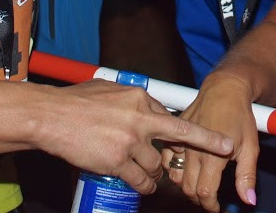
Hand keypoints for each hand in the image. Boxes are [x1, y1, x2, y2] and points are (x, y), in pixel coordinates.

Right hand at [44, 80, 234, 195]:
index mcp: (139, 98)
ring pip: (156, 164)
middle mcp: (139, 118)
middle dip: (206, 143)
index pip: (172, 117)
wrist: (51, 116)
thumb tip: (144, 106)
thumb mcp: (110, 90)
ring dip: (156, 172)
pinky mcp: (117, 161)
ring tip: (149, 174)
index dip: (189, 132)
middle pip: (180, 135)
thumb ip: (131, 100)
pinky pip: (140, 179)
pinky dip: (144, 185)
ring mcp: (129, 141)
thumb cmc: (76, 101)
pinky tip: (143, 186)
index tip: (216, 135)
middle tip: (224, 149)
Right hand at [160, 74, 258, 212]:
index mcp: (212, 156)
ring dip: (185, 185)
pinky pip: (166, 158)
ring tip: (198, 184)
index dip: (210, 205)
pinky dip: (173, 167)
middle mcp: (193, 150)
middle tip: (210, 198)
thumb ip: (247, 176)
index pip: (204, 192)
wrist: (226, 89)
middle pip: (188, 188)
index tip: (217, 207)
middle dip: (199, 198)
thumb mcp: (250, 148)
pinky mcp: (175, 133)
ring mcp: (182, 140)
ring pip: (175, 175)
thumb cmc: (240, 116)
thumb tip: (249, 200)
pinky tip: (185, 167)